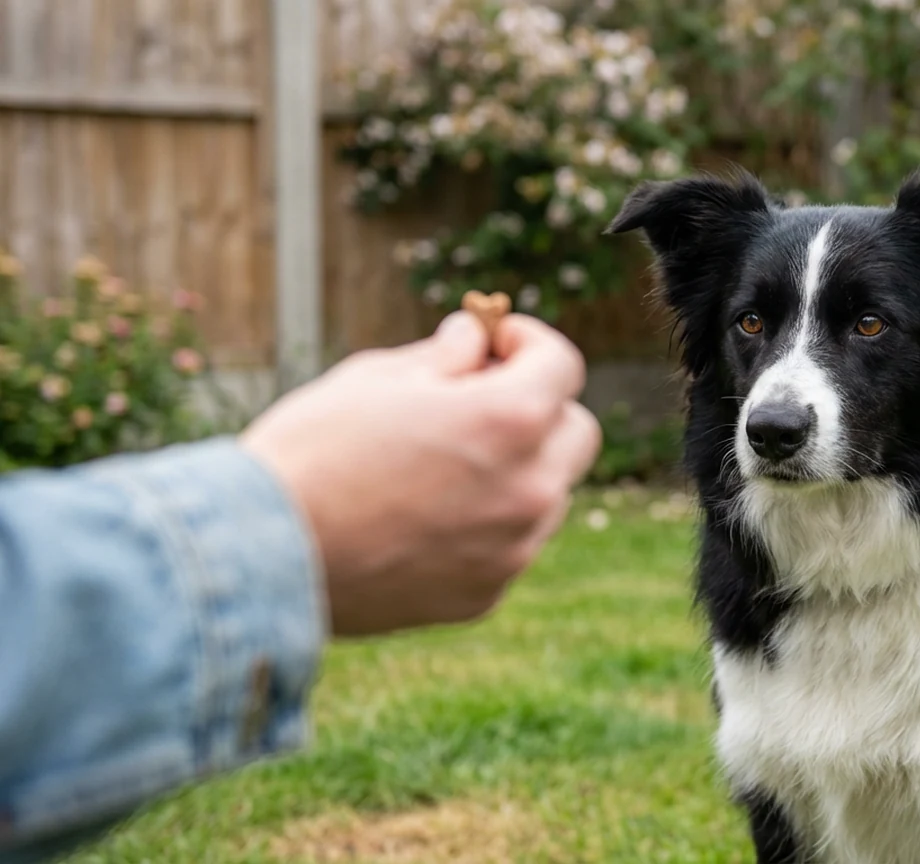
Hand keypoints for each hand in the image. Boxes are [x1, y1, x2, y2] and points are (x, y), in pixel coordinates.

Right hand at [240, 312, 600, 636]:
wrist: (262, 556)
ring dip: (517, 470)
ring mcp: (514, 548)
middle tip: (483, 400)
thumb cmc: (313, 451)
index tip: (495, 342)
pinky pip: (509, 545)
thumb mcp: (376, 377)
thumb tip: (476, 343)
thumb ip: (445, 357)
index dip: (527, 342)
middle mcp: (530, 487)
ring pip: (548, 495)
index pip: (562, 364)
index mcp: (510, 419)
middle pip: (577, 433)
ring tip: (443, 466)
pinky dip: (486, 526)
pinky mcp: (486, 594)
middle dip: (540, 409)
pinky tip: (423, 519)